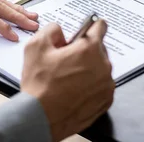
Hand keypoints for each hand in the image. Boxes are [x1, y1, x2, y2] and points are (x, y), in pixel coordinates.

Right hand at [21, 21, 114, 141]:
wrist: (40, 117)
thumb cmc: (39, 85)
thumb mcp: (36, 46)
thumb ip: (52, 29)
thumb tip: (59, 31)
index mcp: (89, 49)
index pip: (100, 26)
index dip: (90, 26)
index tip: (86, 30)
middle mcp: (103, 65)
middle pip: (98, 49)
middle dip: (85, 51)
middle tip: (67, 60)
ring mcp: (106, 84)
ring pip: (100, 67)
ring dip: (89, 68)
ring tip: (68, 78)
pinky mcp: (106, 100)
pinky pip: (102, 85)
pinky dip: (92, 85)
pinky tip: (75, 89)